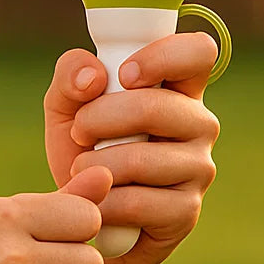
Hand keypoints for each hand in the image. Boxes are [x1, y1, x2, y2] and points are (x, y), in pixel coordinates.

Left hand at [43, 33, 220, 263]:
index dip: (162, 57)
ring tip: (81, 167)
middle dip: (100, 118)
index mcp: (177, 85)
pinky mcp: (186, 211)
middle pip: (159, 107)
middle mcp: (198, 123)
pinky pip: (136, 202)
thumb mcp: (65, 104)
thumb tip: (92, 76)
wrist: (83, 212)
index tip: (123, 75)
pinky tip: (96, 199)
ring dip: (95, 163)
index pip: (198, 52)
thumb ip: (70, 74)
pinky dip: (102, 200)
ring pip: (142, 159)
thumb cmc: (82, 147)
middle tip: (79, 130)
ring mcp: (198, 168)